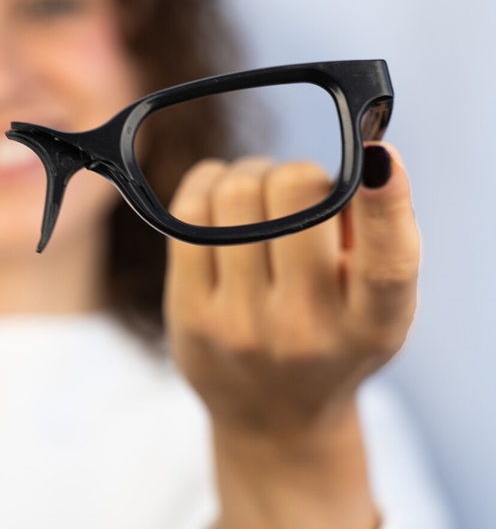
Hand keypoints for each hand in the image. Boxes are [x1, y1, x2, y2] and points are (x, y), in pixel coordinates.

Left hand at [164, 144, 417, 527]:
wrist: (274, 419)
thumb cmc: (334, 338)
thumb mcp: (377, 305)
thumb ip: (381, 239)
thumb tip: (360, 159)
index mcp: (371, 325)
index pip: (386, 261)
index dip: (386, 201)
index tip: (378, 156)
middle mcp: (306, 330)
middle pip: (296, 196)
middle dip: (298, 173)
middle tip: (297, 188)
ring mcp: (240, 324)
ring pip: (237, 192)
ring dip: (250, 173)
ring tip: (259, 193)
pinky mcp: (188, 313)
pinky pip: (188, 211)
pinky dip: (207, 182)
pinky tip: (218, 194)